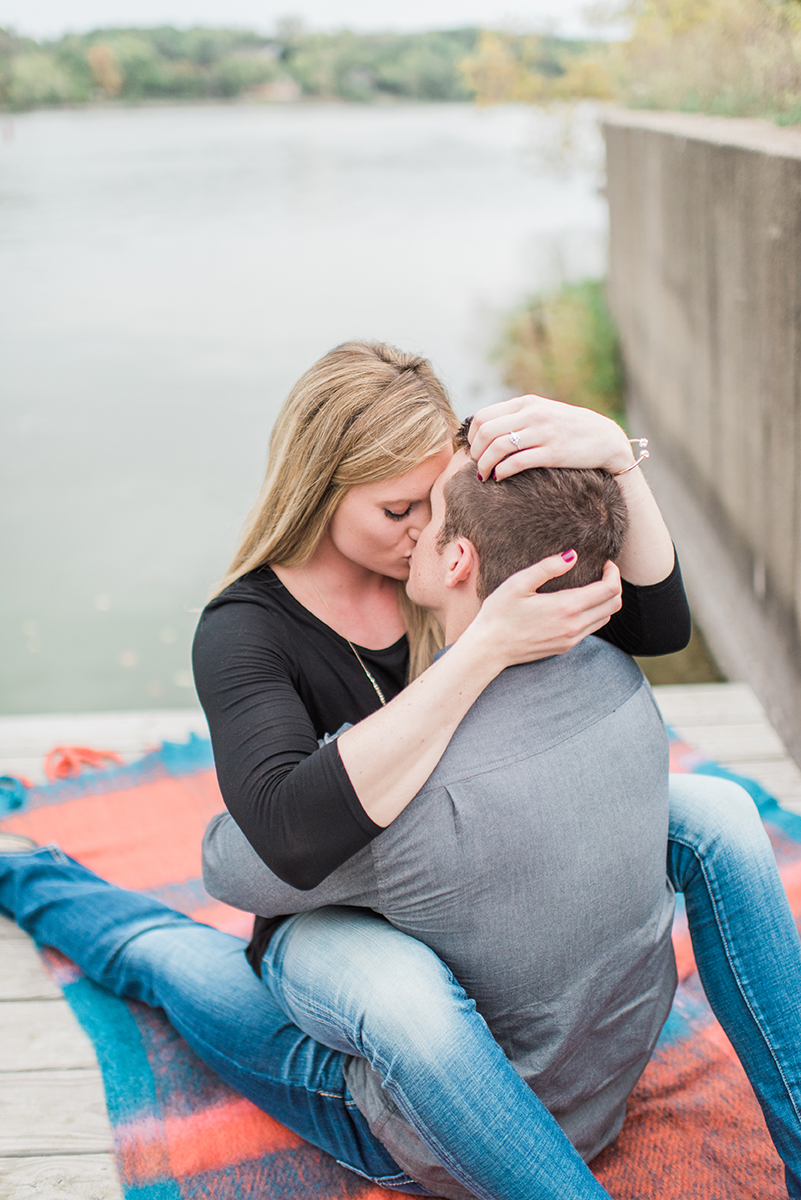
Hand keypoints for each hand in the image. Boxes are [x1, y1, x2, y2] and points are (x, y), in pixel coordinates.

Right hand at [465, 555, 622, 667]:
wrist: (489, 649)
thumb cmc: (499, 613)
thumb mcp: (518, 583)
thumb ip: (547, 567)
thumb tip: (572, 555)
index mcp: (567, 607)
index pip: (610, 590)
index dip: (613, 573)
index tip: (605, 563)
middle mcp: (574, 626)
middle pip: (613, 605)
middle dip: (614, 585)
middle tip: (602, 572)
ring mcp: (571, 639)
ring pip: (604, 618)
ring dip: (605, 601)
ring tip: (592, 586)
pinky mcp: (565, 647)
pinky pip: (591, 629)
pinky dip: (594, 614)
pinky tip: (578, 604)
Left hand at [468, 395, 634, 480]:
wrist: (607, 439)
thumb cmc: (571, 429)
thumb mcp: (544, 413)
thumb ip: (519, 417)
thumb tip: (488, 431)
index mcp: (527, 403)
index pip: (483, 416)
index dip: (471, 437)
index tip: (474, 451)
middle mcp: (533, 414)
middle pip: (486, 431)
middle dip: (475, 453)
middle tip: (477, 466)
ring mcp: (543, 433)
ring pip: (497, 447)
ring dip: (485, 465)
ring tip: (485, 475)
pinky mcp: (553, 453)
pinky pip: (516, 462)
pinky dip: (502, 472)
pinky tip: (500, 478)